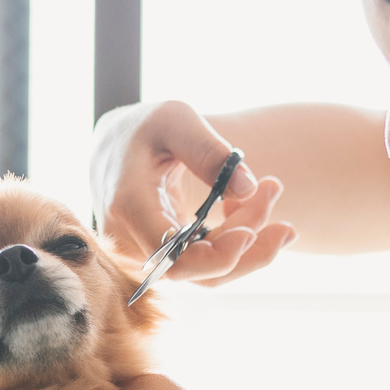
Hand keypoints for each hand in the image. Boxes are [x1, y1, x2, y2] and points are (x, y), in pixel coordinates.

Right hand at [91, 101, 295, 285]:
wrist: (116, 143)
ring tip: (271, 190)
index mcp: (129, 206)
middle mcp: (132, 240)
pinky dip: (235, 237)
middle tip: (273, 187)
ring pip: (209, 269)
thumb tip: (248, 187)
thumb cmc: (146, 127)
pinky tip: (249, 203)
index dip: (218, 257)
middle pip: (201, 268)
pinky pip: (206, 260)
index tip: (252, 231)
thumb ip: (210, 151)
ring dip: (250, 238)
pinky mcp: (165, 256)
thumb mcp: (176, 120)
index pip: (176, 258)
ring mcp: (147, 255)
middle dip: (249, 238)